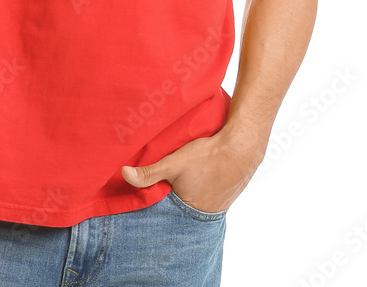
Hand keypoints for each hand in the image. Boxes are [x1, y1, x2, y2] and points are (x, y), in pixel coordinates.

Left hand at [121, 129, 265, 213]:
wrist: (242, 147)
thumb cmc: (207, 156)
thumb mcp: (174, 162)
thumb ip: (149, 172)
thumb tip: (124, 174)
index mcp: (187, 212)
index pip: (164, 219)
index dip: (154, 214)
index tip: (141, 211)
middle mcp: (202, 216)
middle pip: (178, 215)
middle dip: (168, 209)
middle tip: (160, 196)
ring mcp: (216, 208)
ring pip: (192, 208)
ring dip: (184, 201)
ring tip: (176, 190)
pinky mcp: (225, 197)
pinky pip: (206, 200)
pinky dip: (199, 194)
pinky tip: (197, 183)